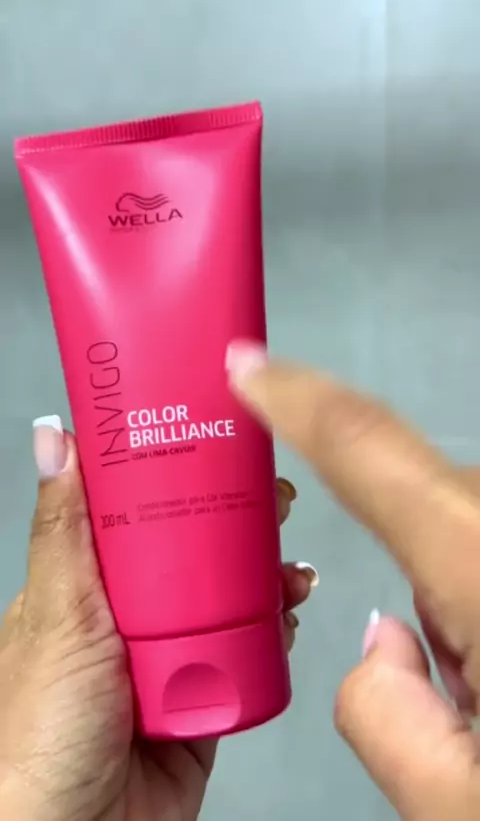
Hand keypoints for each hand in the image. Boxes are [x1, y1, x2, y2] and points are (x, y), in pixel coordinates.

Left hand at [0, 424, 316, 820]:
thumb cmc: (40, 733)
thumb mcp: (57, 612)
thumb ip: (65, 527)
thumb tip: (56, 436)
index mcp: (91, 580)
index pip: (139, 503)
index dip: (179, 466)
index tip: (218, 435)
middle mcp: (135, 610)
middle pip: (197, 545)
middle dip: (241, 516)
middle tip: (274, 498)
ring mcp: (173, 651)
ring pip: (232, 592)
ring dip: (269, 570)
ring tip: (290, 565)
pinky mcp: (207, 692)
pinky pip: (251, 648)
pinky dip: (277, 626)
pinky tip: (290, 609)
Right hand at [227, 341, 479, 820]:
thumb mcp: (459, 805)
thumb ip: (382, 715)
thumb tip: (385, 646)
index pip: (367, 447)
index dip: (296, 396)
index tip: (247, 361)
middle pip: (430, 510)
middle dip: (427, 584)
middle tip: (469, 696)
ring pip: (479, 536)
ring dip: (476, 601)